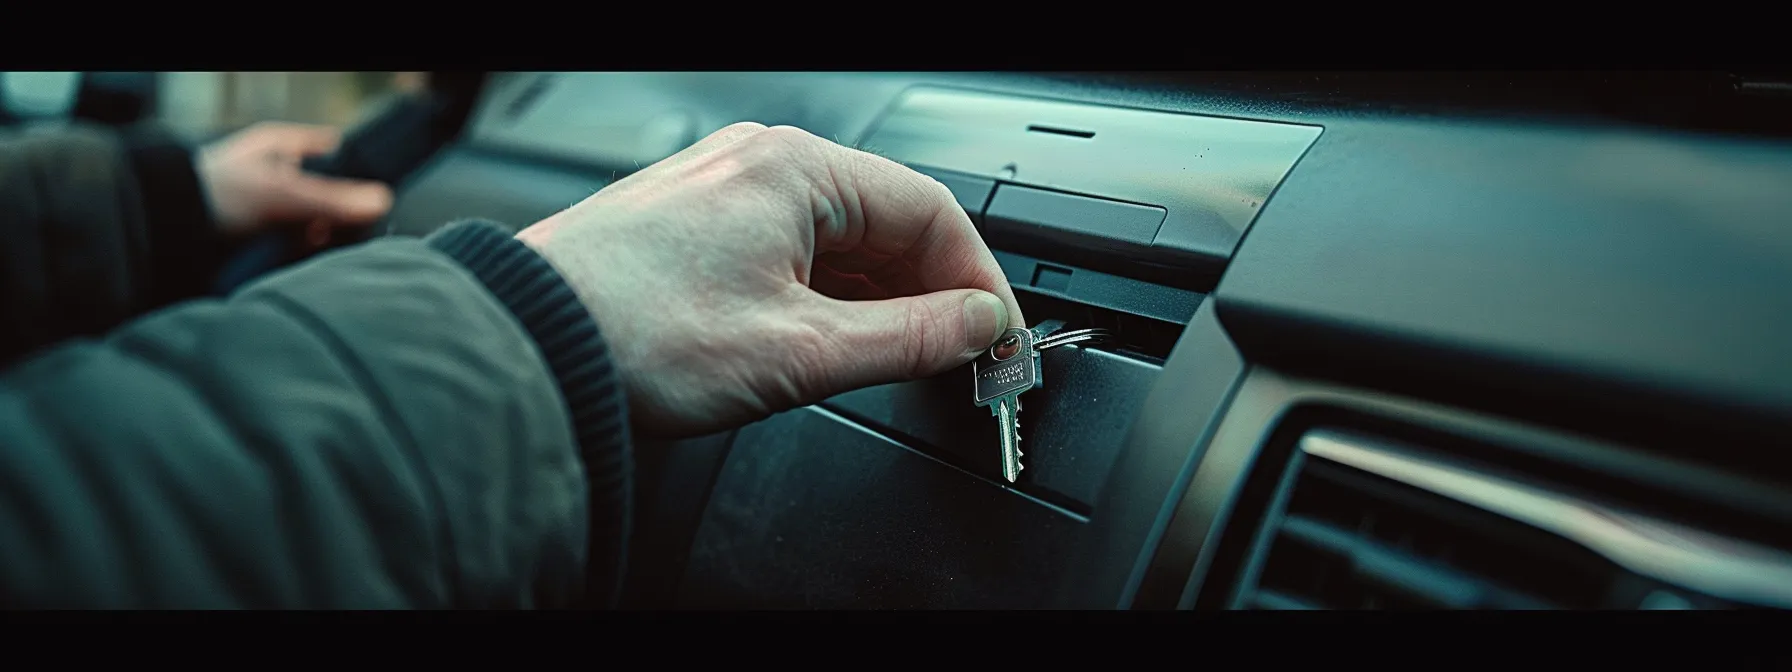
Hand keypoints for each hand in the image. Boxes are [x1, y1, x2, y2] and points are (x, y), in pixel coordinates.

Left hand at [196, 122, 393, 247]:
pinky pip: (289, 241)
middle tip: (331, 230)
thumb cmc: (215, 193)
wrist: (162, 227)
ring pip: (308, 220)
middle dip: (332, 216)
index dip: (352, 174)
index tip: (365, 198)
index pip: (333, 153)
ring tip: (309, 246)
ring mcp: (264, 202)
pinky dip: (295, 249)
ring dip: (314, 236)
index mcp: (281, 146)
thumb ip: (334, 201)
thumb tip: (381, 202)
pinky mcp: (253, 232)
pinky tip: (293, 256)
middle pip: (324, 193)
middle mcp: (275, 171)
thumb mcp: (283, 195)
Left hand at [518, 123, 1025, 437]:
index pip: (930, 211)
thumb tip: (976, 326)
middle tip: (960, 357)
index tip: (998, 336)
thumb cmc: (633, 333)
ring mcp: (723, 190)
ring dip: (881, 298)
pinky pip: (791, 249)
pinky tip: (837, 341)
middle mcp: (759, 162)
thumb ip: (908, 338)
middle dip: (931, 291)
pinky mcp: (695, 225)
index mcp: (795, 168)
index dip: (979, 279)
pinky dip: (829, 295)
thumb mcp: (799, 350)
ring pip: (838, 239)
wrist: (522, 348)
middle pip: (886, 221)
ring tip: (900, 361)